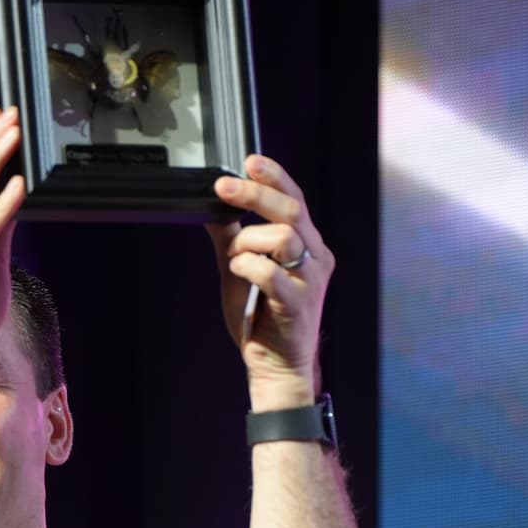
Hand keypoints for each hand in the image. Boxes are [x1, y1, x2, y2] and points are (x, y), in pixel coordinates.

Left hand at [206, 155, 330, 404]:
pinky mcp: (298, 304)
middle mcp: (316, 258)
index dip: (275, 177)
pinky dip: (249, 266)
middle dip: (256, 194)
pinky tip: (238, 271)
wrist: (276, 367)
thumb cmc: (262, 319)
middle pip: (292, 211)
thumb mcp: (241, 272)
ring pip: (283, 237)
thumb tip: (212, 209)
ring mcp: (310, 281)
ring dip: (248, 240)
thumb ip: (230, 240)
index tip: (249, 161)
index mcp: (308, 245)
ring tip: (234, 257)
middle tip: (223, 187)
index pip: (296, 200)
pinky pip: (272, 273)